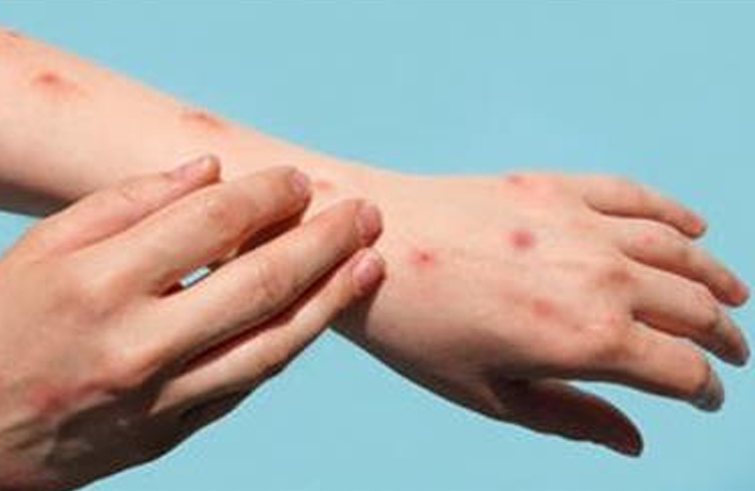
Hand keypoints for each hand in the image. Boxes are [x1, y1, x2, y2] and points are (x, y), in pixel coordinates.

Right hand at [0, 156, 385, 490]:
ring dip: (330, 299)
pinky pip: (246, 384)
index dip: (266, 195)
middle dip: (324, 241)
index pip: (212, 224)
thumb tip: (208, 170)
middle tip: (365, 213)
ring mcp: (161, 398)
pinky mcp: (171, 434)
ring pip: (272, 344)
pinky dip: (288, 344)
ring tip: (370, 264)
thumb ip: (126, 202)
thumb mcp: (38, 249)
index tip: (297, 179)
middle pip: (260, 282)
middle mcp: (139, 344)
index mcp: (99, 284)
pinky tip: (317, 314)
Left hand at [335, 168, 747, 455]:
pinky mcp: (556, 187)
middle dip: (723, 337)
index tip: (706, 397)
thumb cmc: (417, 330)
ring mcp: (582, 225)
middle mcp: (601, 277)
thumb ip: (571, 418)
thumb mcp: (490, 395)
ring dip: (715, 277)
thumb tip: (636, 442)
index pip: (681, 369)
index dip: (704, 389)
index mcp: (588, 339)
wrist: (369, 245)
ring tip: (735, 295)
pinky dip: (674, 214)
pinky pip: (636, 197)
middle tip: (732, 351)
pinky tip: (693, 228)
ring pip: (678, 252)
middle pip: (694, 309)